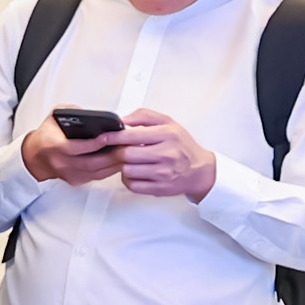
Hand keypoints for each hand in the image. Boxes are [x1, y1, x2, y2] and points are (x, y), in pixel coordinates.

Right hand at [18, 116, 119, 186]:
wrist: (34, 157)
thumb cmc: (46, 137)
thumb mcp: (53, 117)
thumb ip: (70, 111)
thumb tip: (89, 112)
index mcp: (55, 147)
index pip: (78, 148)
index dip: (96, 143)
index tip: (110, 136)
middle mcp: (62, 163)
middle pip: (92, 163)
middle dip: (113, 154)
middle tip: (127, 145)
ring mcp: (70, 174)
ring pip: (98, 172)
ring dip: (115, 163)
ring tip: (128, 152)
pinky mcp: (77, 180)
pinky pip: (98, 177)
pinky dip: (111, 169)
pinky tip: (121, 161)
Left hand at [102, 113, 219, 203]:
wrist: (199, 170)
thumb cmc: (182, 146)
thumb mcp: (168, 123)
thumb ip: (144, 116)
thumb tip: (123, 120)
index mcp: (168, 135)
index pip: (132, 135)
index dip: (114, 136)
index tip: (104, 137)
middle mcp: (166, 154)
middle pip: (126, 154)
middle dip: (118, 152)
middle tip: (119, 150)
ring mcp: (163, 173)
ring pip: (127, 170)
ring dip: (124, 165)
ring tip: (131, 161)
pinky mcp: (159, 188)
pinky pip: (132, 185)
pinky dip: (128, 179)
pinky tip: (136, 172)